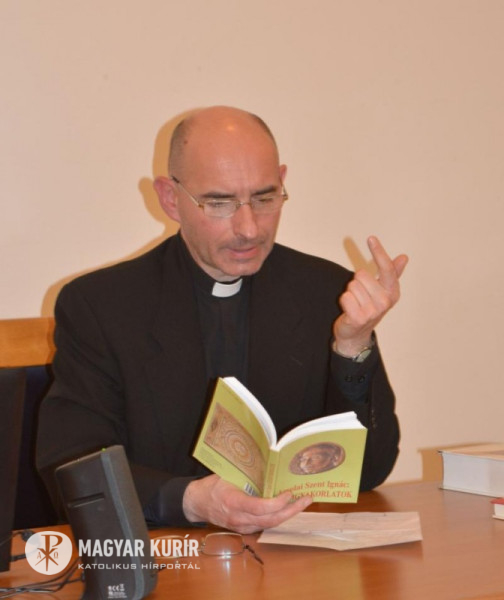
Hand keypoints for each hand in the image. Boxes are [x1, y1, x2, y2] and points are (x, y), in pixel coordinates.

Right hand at [183, 474, 311, 533]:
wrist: (196, 503)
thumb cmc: (211, 486)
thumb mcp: (227, 474)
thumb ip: (246, 474)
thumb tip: (268, 464)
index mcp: (234, 502)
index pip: (260, 508)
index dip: (278, 503)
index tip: (289, 493)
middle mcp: (239, 518)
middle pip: (270, 520)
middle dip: (291, 511)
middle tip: (307, 499)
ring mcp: (241, 526)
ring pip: (269, 525)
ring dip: (287, 515)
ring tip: (302, 503)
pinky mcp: (243, 529)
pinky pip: (264, 525)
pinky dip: (277, 517)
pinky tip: (286, 508)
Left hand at [333, 236, 407, 355]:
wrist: (357, 333)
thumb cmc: (369, 307)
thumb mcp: (382, 291)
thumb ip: (392, 273)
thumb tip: (404, 257)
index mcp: (392, 292)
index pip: (386, 268)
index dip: (379, 252)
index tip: (371, 238)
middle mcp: (385, 301)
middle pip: (361, 275)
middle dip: (356, 283)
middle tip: (361, 297)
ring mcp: (373, 311)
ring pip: (351, 285)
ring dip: (350, 293)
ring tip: (356, 304)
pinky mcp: (358, 318)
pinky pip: (345, 297)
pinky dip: (344, 301)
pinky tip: (350, 310)